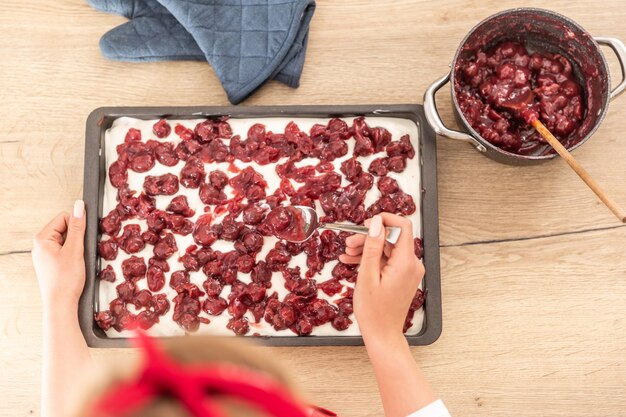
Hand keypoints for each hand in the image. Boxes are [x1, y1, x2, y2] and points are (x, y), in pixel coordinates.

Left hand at [32, 200, 86, 309]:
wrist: (61, 304)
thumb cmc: (66, 280)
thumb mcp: (75, 250)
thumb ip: (78, 227)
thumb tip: (79, 206)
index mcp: (42, 238)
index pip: (64, 217)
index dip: (77, 226)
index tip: (81, 240)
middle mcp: (40, 245)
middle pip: (65, 228)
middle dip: (76, 238)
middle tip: (78, 253)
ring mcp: (45, 254)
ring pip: (67, 240)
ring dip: (76, 247)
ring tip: (75, 261)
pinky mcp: (51, 263)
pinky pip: (65, 250)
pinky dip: (73, 255)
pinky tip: (74, 266)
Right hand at [340, 213, 424, 344]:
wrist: (382, 334)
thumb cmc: (374, 311)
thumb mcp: (367, 276)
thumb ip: (372, 247)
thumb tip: (377, 223)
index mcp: (406, 262)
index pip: (402, 226)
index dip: (385, 220)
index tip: (366, 222)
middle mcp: (412, 264)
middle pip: (391, 237)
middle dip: (369, 236)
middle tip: (349, 242)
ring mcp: (408, 270)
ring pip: (388, 248)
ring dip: (368, 248)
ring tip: (347, 253)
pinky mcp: (403, 276)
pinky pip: (388, 260)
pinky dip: (372, 259)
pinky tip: (354, 261)